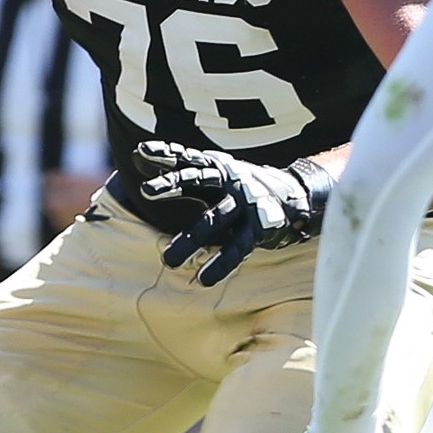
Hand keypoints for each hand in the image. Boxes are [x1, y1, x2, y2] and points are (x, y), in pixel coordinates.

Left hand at [137, 141, 331, 285]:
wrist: (294, 196)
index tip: (141, 152)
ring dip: (190, 240)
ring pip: (214, 220)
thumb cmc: (240, 187)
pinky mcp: (258, 227)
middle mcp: (229, 181)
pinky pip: (237, 247)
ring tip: (168, 260)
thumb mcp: (214, 175)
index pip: (187, 158)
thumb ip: (183, 171)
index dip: (165, 153)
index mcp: (216, 168)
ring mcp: (244, 203)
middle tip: (145, 191)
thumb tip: (138, 156)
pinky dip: (221, 264)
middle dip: (171, 184)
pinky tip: (204, 280)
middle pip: (196, 179)